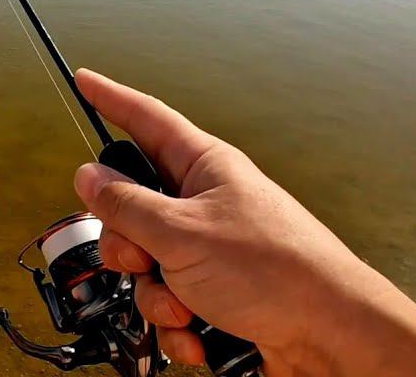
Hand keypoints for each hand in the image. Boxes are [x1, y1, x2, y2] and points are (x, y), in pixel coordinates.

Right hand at [71, 69, 415, 376]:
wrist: (330, 335)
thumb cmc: (275, 270)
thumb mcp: (182, 233)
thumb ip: (127, 205)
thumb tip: (88, 176)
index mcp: (205, 167)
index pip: (147, 119)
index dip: (111, 98)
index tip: (85, 79)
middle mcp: (206, 203)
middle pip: (134, 208)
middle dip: (128, 245)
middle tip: (144, 258)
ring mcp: (212, 250)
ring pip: (148, 264)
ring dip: (157, 295)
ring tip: (187, 307)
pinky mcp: (217, 293)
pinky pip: (172, 303)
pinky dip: (179, 326)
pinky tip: (201, 336)